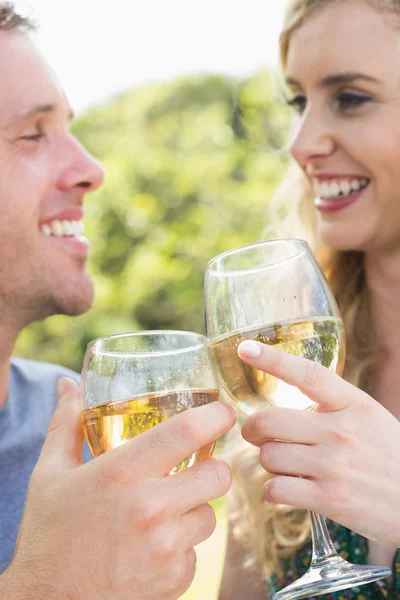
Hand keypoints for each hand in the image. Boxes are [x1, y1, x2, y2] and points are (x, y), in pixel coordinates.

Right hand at [3, 378, 234, 599]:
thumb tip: (67, 386)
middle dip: (213, 468)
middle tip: (196, 468)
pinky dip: (183, 546)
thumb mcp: (50, 474)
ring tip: (163, 513)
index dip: (215, 416)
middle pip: (218, 474)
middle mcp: (149, 507)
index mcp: (120, 473)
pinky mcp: (174, 579)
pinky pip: (197, 551)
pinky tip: (153, 547)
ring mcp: (165, 547)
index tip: (223, 412)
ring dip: (195, 509)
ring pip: (210, 514)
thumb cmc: (49, 535)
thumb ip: (65, 425)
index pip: (187, 431)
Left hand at [237, 339, 399, 546]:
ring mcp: (334, 466)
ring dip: (269, 463)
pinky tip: (288, 489)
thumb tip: (291, 406)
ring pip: (268, 456)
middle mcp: (341, 431)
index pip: (307, 374)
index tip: (245, 348)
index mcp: (353, 404)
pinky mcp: (329, 500)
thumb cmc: (390, 457)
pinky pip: (275, 489)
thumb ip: (333, 407)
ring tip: (287, 467)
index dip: (272, 359)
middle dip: (253, 429)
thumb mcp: (369, 418)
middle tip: (257, 436)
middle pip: (268, 420)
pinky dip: (274, 491)